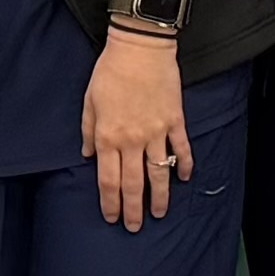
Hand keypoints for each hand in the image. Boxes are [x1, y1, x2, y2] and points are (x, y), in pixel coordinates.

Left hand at [82, 25, 192, 231]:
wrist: (140, 48)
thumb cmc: (110, 71)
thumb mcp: (90, 100)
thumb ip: (89, 131)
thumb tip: (89, 155)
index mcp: (109, 136)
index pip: (109, 179)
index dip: (110, 202)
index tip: (112, 217)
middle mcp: (133, 140)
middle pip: (134, 183)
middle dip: (134, 209)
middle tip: (136, 227)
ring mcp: (157, 132)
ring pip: (159, 172)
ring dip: (160, 196)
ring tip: (160, 213)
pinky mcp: (175, 121)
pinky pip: (182, 149)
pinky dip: (185, 166)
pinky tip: (185, 179)